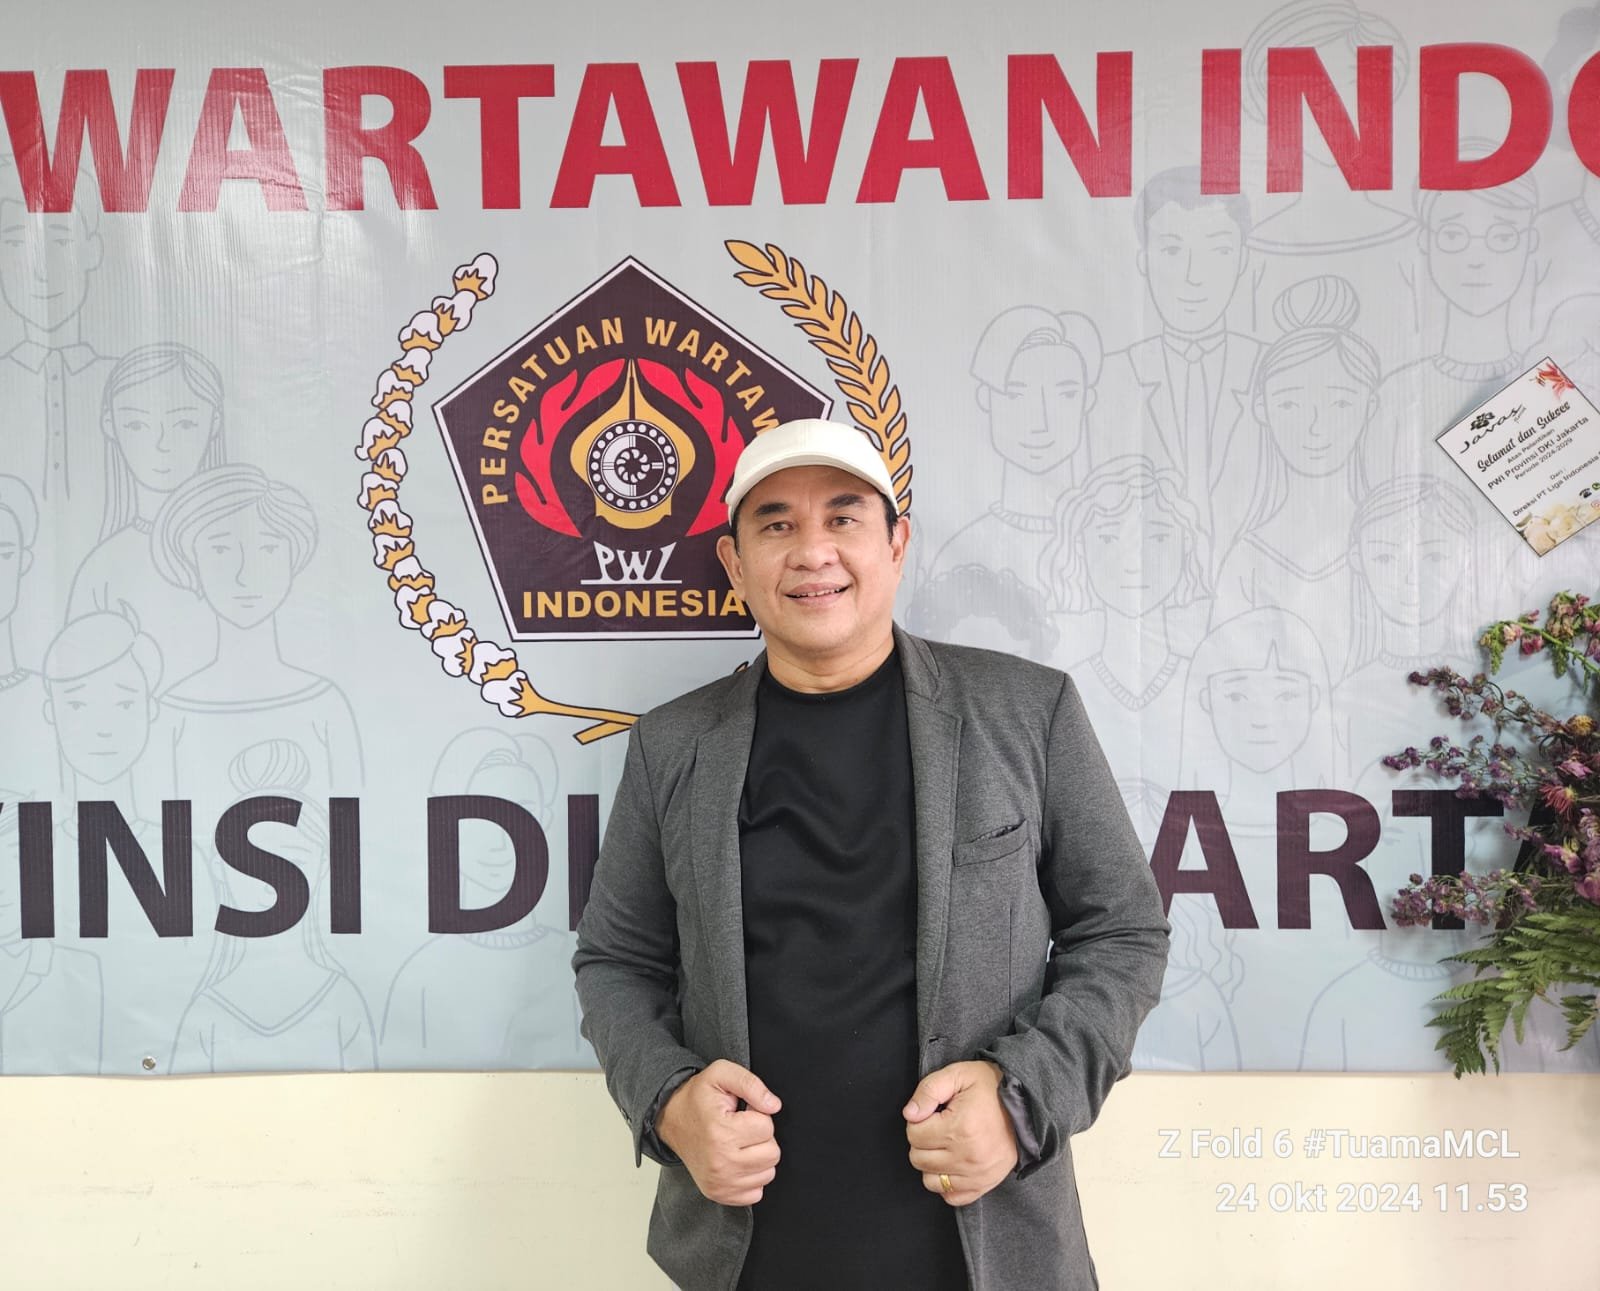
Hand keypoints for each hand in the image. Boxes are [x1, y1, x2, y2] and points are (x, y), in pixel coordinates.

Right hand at [655, 1059, 782, 1205]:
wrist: (671, 1120)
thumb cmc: (697, 1097)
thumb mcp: (720, 1074)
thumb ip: (751, 1084)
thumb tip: (774, 1106)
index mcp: (720, 1133)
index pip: (767, 1127)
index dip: (757, 1114)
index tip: (741, 1112)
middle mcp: (720, 1163)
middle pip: (772, 1154)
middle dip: (761, 1137)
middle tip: (741, 1128)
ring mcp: (719, 1183)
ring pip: (768, 1173)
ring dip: (758, 1157)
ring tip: (738, 1143)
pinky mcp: (720, 1195)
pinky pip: (756, 1192)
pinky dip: (751, 1177)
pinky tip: (737, 1160)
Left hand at [903, 1060, 1018, 1205]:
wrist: (1026, 1105)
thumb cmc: (990, 1087)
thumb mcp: (958, 1075)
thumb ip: (928, 1090)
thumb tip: (909, 1114)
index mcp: (959, 1128)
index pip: (914, 1134)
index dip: (919, 1120)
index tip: (934, 1112)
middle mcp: (967, 1156)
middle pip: (918, 1159)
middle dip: (923, 1141)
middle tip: (939, 1126)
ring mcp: (977, 1175)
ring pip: (931, 1181)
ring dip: (932, 1163)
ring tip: (946, 1144)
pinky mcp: (985, 1185)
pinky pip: (952, 1197)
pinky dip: (947, 1183)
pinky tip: (954, 1163)